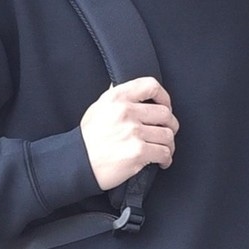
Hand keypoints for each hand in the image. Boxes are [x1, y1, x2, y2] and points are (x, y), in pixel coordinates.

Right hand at [79, 76, 177, 190]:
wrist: (78, 162)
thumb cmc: (88, 138)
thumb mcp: (98, 108)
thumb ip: (116, 96)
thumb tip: (130, 88)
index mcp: (118, 97)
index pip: (151, 86)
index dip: (165, 97)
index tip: (166, 107)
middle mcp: (127, 112)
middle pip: (165, 114)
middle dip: (171, 126)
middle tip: (167, 133)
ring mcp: (133, 132)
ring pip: (167, 135)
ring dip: (169, 145)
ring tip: (164, 150)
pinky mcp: (138, 152)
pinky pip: (164, 153)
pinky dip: (166, 158)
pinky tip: (162, 161)